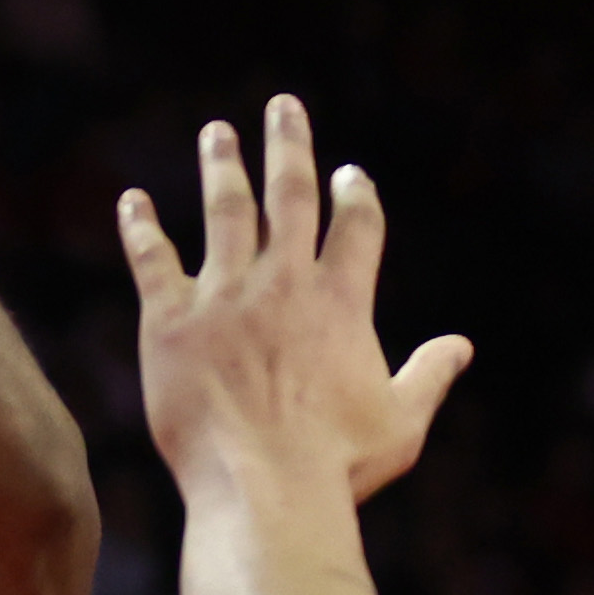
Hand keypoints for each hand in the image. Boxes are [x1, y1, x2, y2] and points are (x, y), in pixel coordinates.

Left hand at [118, 97, 470, 505]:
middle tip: (283, 106)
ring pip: (225, 211)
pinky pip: (152, 259)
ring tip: (217, 134)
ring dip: (222, 166)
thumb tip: (461, 346)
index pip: (356, 227)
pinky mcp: (169, 321)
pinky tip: (132, 201)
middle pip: (291, 194)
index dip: (356, 196)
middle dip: (290, 146)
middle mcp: (284, 284)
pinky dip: (141, 227)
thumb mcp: (402, 422)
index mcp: (342, 302)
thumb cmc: (338, 465)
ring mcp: (225, 296)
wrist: (263, 488)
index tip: (350, 176)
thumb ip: (429, 376)